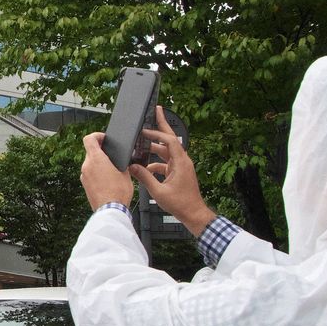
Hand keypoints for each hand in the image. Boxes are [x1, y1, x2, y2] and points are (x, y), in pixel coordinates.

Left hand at [80, 132, 133, 209]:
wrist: (111, 209)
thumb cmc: (118, 192)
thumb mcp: (124, 172)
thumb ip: (119, 162)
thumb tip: (119, 160)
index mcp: (96, 159)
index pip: (89, 139)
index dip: (97, 136)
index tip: (104, 139)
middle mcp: (86, 166)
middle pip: (90, 152)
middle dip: (101, 152)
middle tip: (112, 155)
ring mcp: (83, 176)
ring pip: (90, 163)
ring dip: (98, 163)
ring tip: (111, 169)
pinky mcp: (84, 185)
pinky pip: (89, 174)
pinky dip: (96, 173)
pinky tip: (107, 179)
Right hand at [129, 106, 215, 235]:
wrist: (194, 214)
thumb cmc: (181, 204)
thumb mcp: (158, 191)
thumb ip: (145, 177)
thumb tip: (132, 166)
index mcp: (181, 163)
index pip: (169, 141)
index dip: (157, 134)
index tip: (145, 130)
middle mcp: (183, 161)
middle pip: (171, 140)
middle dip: (162, 126)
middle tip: (156, 111)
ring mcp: (181, 167)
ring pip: (166, 151)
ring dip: (154, 148)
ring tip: (141, 144)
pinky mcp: (179, 172)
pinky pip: (166, 162)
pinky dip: (155, 162)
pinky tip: (145, 168)